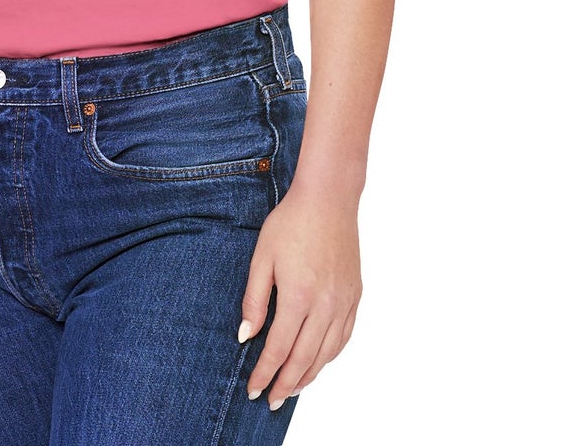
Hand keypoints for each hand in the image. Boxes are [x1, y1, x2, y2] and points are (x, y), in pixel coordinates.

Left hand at [239, 188, 361, 410]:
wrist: (328, 201)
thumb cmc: (290, 224)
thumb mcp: (261, 258)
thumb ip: (254, 300)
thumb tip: (246, 336)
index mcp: (298, 297)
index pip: (279, 348)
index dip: (266, 373)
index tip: (255, 390)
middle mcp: (325, 306)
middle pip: (304, 359)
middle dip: (286, 383)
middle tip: (271, 401)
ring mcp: (344, 303)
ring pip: (327, 354)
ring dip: (309, 375)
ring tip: (291, 388)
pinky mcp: (355, 297)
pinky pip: (343, 337)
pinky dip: (329, 356)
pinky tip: (318, 362)